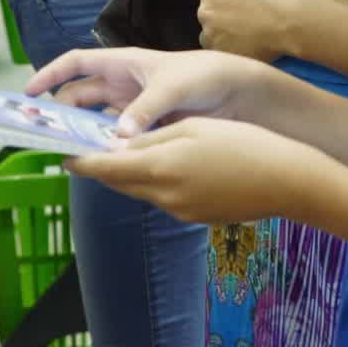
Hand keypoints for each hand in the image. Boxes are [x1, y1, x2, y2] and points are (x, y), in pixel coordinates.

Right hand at [28, 46, 272, 136]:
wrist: (234, 91)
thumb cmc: (201, 76)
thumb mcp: (171, 88)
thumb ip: (145, 111)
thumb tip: (119, 138)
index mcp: (122, 63)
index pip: (75, 64)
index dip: (50, 75)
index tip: (28, 93)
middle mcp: (121, 84)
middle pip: (79, 98)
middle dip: (60, 113)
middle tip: (42, 136)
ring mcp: (131, 107)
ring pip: (96, 122)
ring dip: (84, 135)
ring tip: (67, 153)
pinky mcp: (144, 127)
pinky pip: (116, 138)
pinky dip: (107, 149)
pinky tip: (101, 164)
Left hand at [67, 118, 320, 223]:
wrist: (285, 180)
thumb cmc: (242, 143)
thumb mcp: (192, 128)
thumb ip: (152, 137)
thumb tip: (120, 145)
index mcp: (158, 168)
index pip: (104, 167)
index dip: (80, 161)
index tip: (62, 153)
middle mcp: (162, 196)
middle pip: (119, 182)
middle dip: (102, 167)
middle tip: (90, 151)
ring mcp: (179, 211)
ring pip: (141, 190)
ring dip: (130, 175)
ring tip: (129, 154)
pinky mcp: (195, 217)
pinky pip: (164, 198)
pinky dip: (157, 183)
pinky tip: (172, 167)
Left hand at [197, 0, 307, 59]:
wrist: (292, 19)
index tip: (239, 0)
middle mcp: (205, 9)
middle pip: (210, 13)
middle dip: (224, 15)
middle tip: (246, 19)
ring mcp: (210, 34)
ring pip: (213, 35)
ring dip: (226, 35)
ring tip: (250, 36)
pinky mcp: (222, 55)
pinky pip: (224, 52)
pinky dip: (234, 50)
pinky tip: (252, 47)